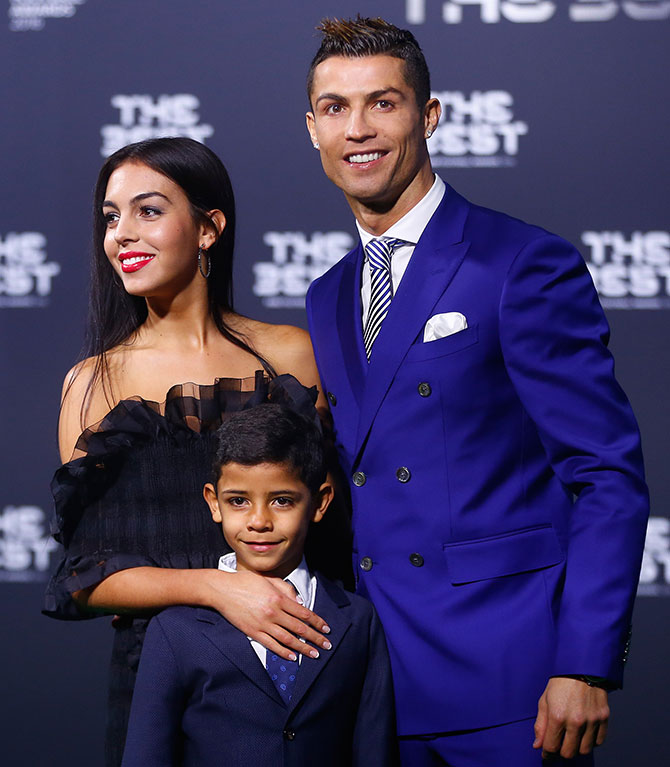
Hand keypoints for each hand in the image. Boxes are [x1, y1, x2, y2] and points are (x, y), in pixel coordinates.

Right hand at [204, 569, 331, 660]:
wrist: (222, 589)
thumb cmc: (245, 582)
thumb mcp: (269, 579)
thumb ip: (287, 590)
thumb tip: (300, 603)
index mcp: (278, 598)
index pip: (303, 613)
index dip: (317, 622)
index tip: (326, 629)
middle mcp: (273, 612)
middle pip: (299, 628)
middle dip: (315, 638)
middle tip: (326, 645)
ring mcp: (263, 623)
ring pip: (288, 639)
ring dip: (303, 648)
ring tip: (314, 654)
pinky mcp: (253, 632)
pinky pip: (271, 644)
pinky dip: (283, 652)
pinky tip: (292, 657)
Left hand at [534, 677, 608, 758]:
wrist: (581, 666)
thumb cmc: (560, 682)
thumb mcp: (544, 700)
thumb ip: (541, 724)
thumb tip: (538, 745)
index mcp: (557, 716)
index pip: (551, 746)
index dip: (547, 751)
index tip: (546, 751)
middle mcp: (576, 721)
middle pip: (569, 752)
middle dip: (561, 751)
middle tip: (559, 744)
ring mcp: (591, 720)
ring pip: (584, 750)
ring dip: (577, 748)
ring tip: (572, 738)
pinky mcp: (604, 718)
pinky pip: (599, 741)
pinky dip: (591, 741)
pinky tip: (584, 733)